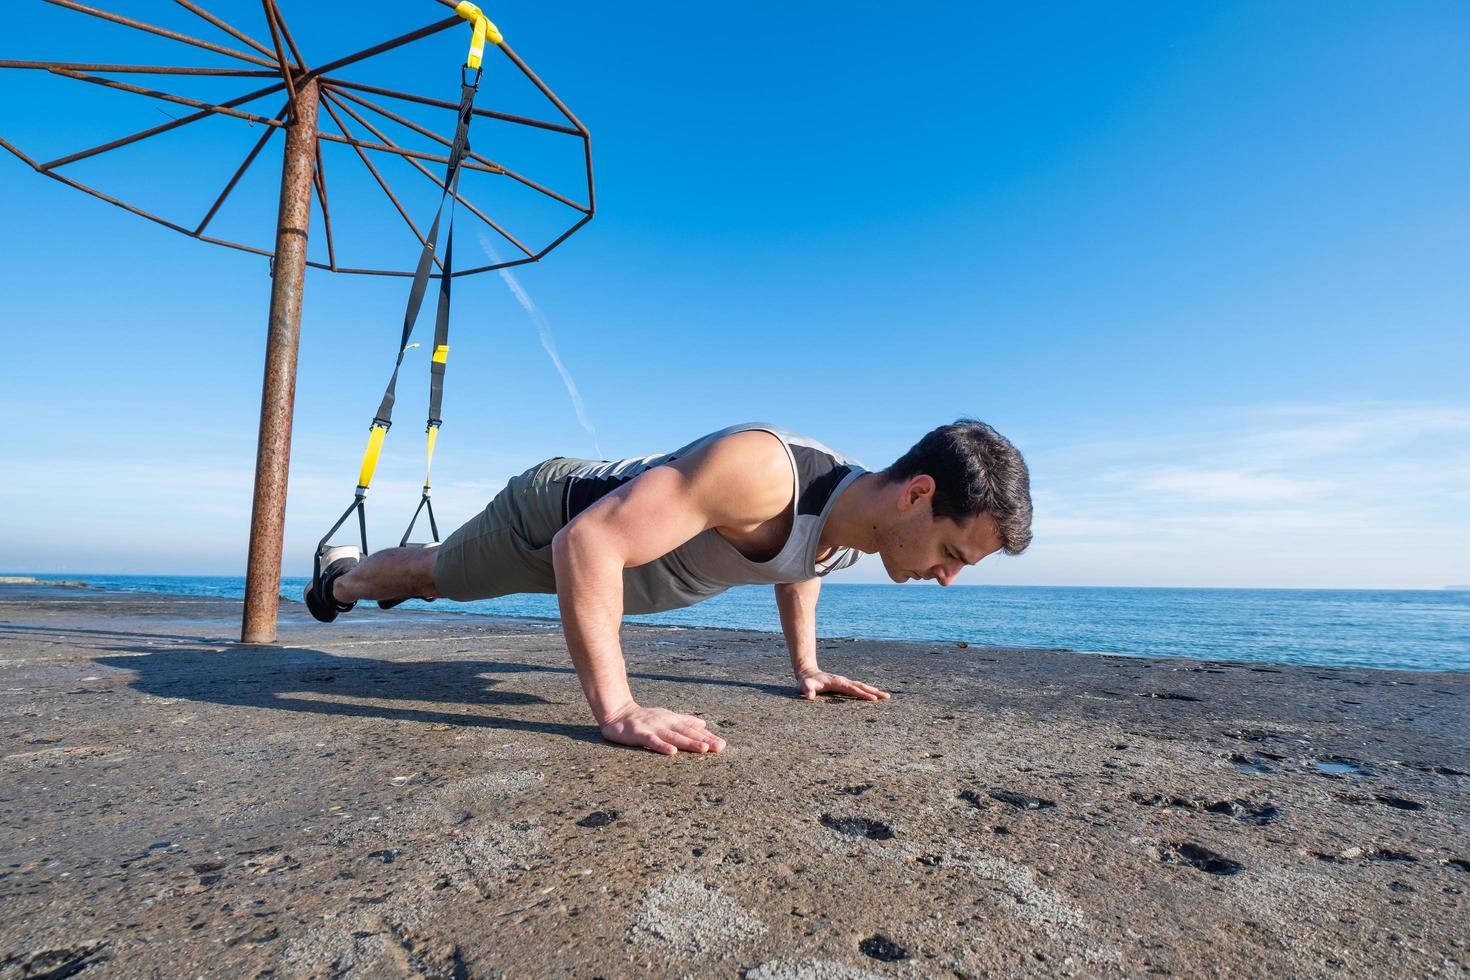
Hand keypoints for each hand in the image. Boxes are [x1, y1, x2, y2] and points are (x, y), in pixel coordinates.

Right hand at [599, 704, 726, 755]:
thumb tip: (704, 724)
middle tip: (720, 747)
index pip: (693, 729)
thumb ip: (685, 721)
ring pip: (673, 736)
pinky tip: (672, 752)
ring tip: (704, 749)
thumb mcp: (666, 717)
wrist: (617, 714)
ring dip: (689, 742)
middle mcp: (665, 723)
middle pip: (687, 733)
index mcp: (673, 720)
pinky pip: (652, 741)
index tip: (722, 744)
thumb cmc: (644, 718)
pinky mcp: (639, 734)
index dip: (708, 736)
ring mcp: (653, 728)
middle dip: (704, 740)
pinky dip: (662, 746)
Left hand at [795, 670, 890, 701]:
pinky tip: (874, 695)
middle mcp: (844, 681)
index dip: (862, 694)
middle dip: (874, 691)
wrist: (807, 673)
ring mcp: (845, 682)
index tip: (873, 699)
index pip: (852, 689)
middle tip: (887, 697)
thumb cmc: (806, 682)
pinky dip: (868, 691)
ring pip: (862, 686)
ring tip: (886, 696)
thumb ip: (807, 690)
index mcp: (837, 682)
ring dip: (874, 691)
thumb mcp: (804, 686)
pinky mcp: (845, 685)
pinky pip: (859, 688)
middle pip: (861, 686)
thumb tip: (809, 697)